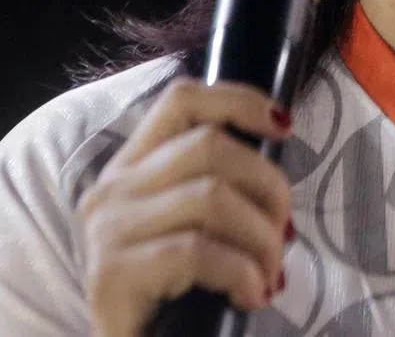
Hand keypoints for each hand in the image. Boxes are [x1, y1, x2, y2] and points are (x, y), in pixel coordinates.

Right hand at [76, 77, 293, 336]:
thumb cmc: (175, 292)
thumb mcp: (192, 222)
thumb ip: (217, 180)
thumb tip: (277, 148)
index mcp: (131, 164)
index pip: (182, 99)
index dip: (239, 100)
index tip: (285, 126)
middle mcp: (112, 187)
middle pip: (209, 146)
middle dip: (267, 185)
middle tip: (286, 233)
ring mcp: (108, 230)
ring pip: (211, 196)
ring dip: (261, 236)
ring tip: (271, 272)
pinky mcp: (111, 275)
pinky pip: (197, 251)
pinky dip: (241, 271)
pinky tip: (251, 294)